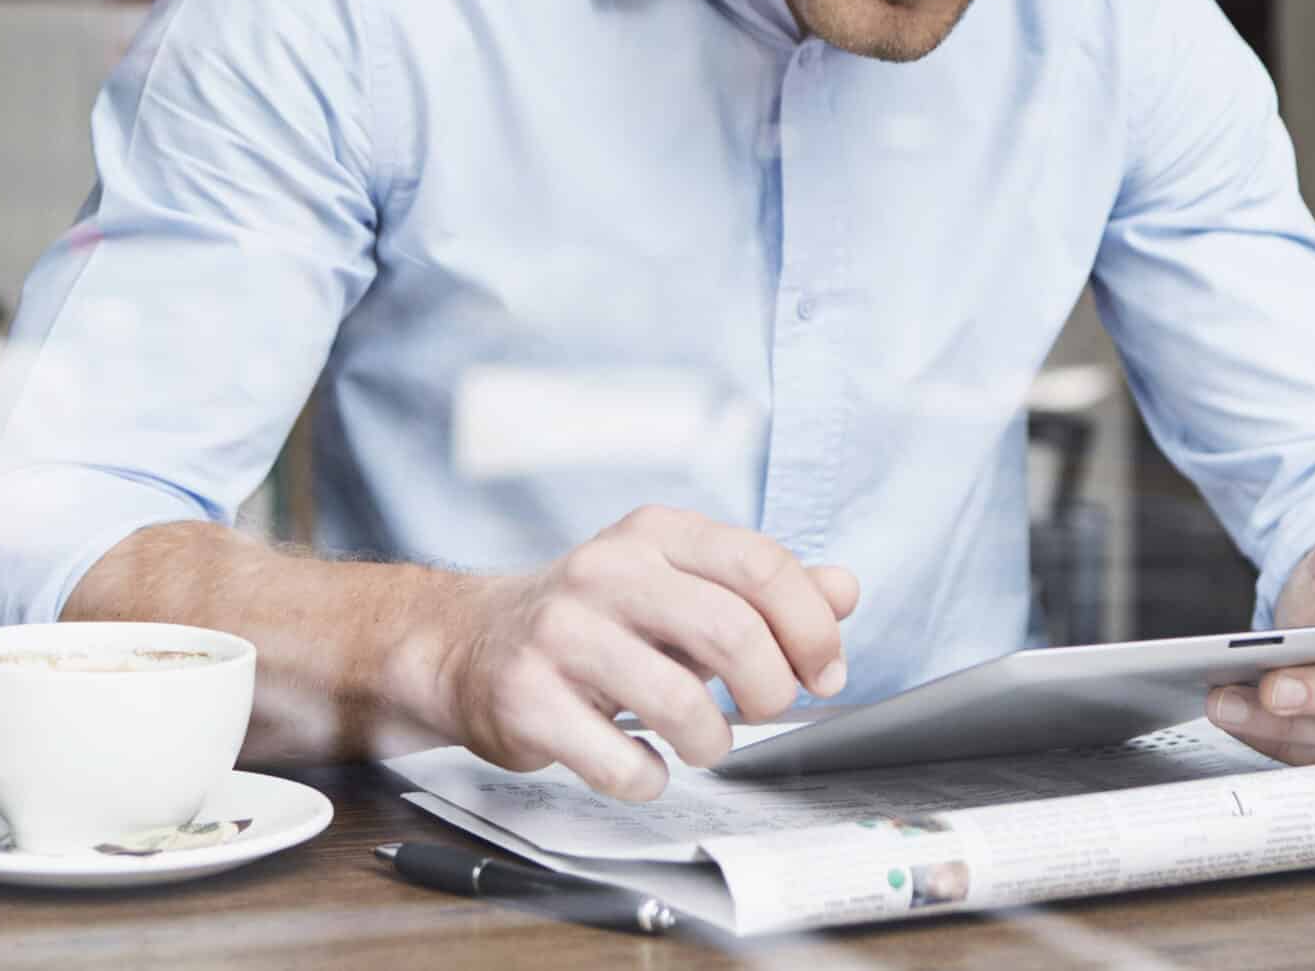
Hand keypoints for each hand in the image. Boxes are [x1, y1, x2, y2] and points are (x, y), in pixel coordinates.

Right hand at [425, 505, 860, 800]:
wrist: (471, 644)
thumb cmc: (596, 620)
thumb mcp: (681, 586)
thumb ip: (765, 590)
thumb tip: (844, 589)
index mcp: (656, 535)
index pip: (762, 565)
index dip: (811, 628)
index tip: (824, 673)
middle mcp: (606, 571)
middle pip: (731, 631)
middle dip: (769, 691)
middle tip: (763, 711)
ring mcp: (560, 633)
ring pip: (679, 705)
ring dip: (711, 743)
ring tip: (700, 742)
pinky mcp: (526, 698)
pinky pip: (620, 763)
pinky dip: (648, 779)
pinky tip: (639, 762)